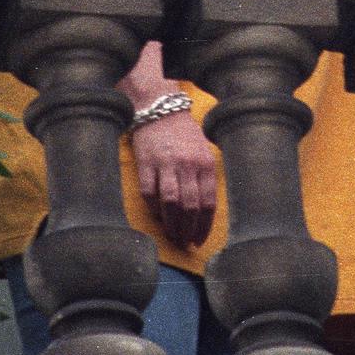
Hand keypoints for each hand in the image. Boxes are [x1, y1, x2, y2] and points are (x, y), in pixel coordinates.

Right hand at [130, 103, 216, 247]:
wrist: (161, 111)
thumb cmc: (184, 136)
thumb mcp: (204, 152)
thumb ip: (205, 178)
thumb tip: (204, 213)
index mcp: (205, 164)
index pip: (208, 203)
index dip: (204, 226)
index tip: (199, 240)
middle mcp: (187, 165)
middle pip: (190, 207)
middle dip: (188, 229)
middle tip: (184, 242)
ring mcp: (166, 164)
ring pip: (171, 203)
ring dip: (172, 224)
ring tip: (172, 236)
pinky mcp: (146, 163)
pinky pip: (149, 193)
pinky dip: (153, 209)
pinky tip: (157, 217)